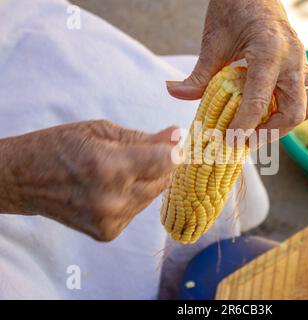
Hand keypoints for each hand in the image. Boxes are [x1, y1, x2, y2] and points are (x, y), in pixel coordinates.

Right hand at [0, 120, 179, 240]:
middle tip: (149, 150)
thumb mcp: (100, 131)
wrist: (24, 180)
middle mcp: (112, 200)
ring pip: (153, 195)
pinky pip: (138, 209)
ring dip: (147, 180)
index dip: (175, 150)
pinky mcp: (108, 233)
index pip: (166, 162)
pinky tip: (114, 187)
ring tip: (123, 168)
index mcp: (109, 168)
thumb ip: (143, 137)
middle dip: (162, 164)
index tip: (176, 141)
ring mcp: (110, 221)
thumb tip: (177, 134)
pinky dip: (134, 196)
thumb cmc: (60, 146)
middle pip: (164, 180)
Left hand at [166, 0, 307, 142]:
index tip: (228, 141)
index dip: (243, 127)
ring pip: (307, 109)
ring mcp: (303, 63)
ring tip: (258, 132)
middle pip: (293, 113)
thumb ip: (198, 73)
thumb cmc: (233, 8)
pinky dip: (290, 112)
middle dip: (269, 134)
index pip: (259, 101)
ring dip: (284, 126)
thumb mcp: (213, 41)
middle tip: (244, 142)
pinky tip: (268, 114)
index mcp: (269, 51)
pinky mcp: (304, 66)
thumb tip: (174, 93)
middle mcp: (293, 59)